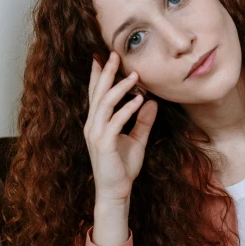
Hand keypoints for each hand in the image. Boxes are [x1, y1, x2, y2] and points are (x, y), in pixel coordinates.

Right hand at [84, 51, 157, 202]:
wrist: (116, 191)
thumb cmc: (123, 167)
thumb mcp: (137, 140)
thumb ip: (142, 121)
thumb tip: (152, 102)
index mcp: (97, 123)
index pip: (96, 94)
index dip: (98, 75)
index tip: (103, 56)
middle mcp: (92, 125)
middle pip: (98, 93)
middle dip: (106, 72)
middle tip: (114, 54)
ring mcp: (96, 134)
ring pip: (104, 104)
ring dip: (119, 88)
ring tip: (133, 75)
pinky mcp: (103, 144)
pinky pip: (114, 122)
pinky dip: (127, 109)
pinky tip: (139, 101)